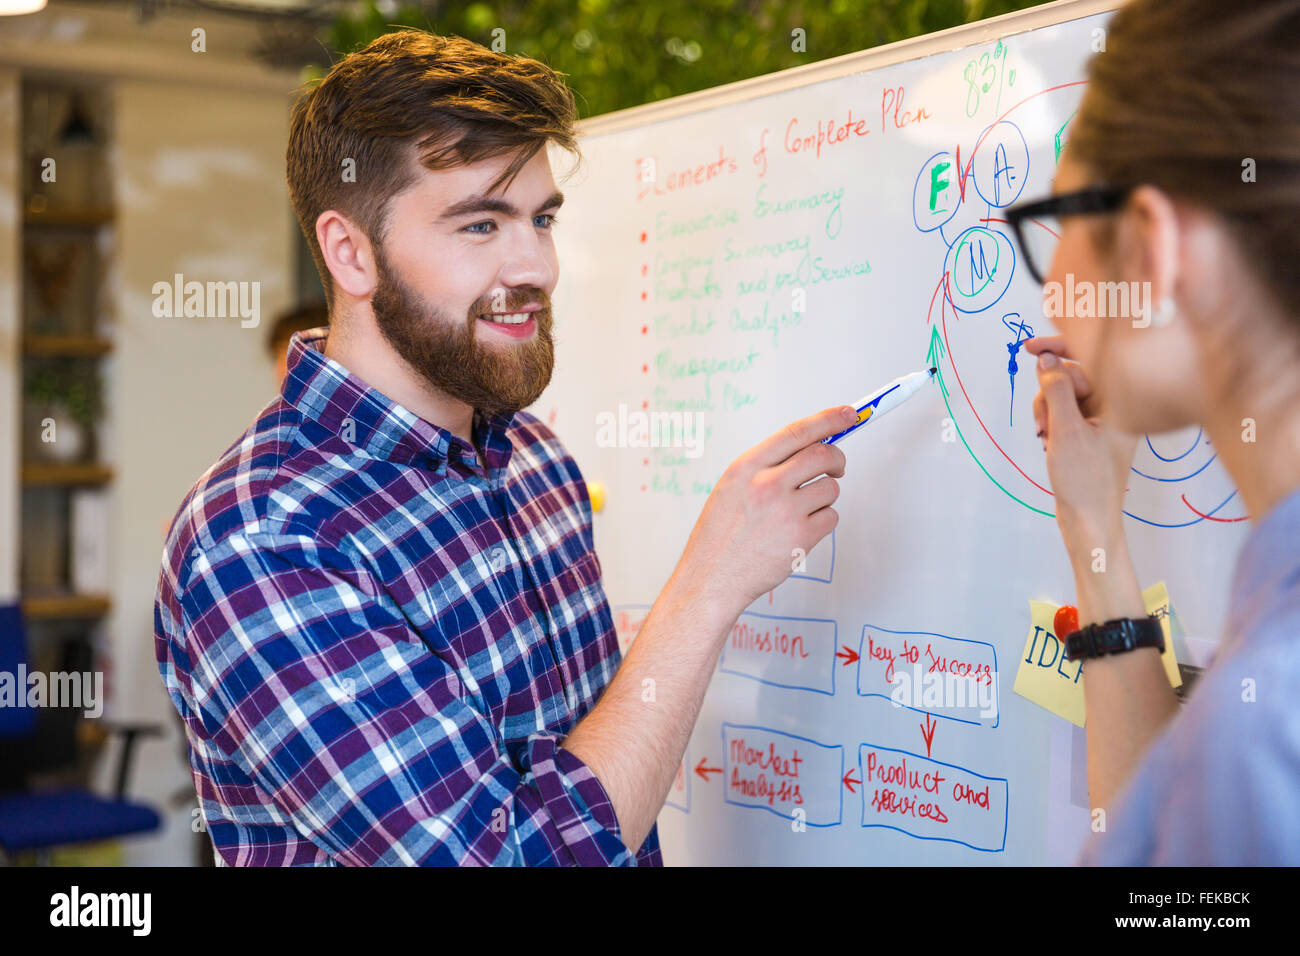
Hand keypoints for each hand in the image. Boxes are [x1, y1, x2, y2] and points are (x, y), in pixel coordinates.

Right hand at [676, 405, 854, 618]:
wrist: (711, 578)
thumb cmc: (720, 535)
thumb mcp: (732, 487)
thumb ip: (766, 466)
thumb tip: (807, 449)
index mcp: (747, 467)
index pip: (797, 432)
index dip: (829, 419)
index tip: (849, 414)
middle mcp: (767, 485)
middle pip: (823, 455)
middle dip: (837, 459)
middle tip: (837, 468)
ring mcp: (786, 512)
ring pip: (830, 488)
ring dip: (823, 497)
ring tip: (799, 513)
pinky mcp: (801, 538)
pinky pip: (831, 518)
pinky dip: (822, 522)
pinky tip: (799, 532)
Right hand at [1024, 336, 1137, 536]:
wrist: (1089, 521)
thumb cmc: (1085, 480)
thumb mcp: (1066, 429)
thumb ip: (1056, 389)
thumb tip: (1046, 358)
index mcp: (1121, 401)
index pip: (1088, 359)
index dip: (1058, 349)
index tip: (1029, 347)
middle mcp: (1115, 406)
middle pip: (1071, 376)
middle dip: (1049, 394)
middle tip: (1044, 423)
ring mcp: (1103, 420)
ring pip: (1063, 395)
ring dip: (1047, 411)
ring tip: (1046, 438)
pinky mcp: (1091, 432)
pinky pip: (1064, 412)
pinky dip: (1051, 422)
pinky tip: (1049, 442)